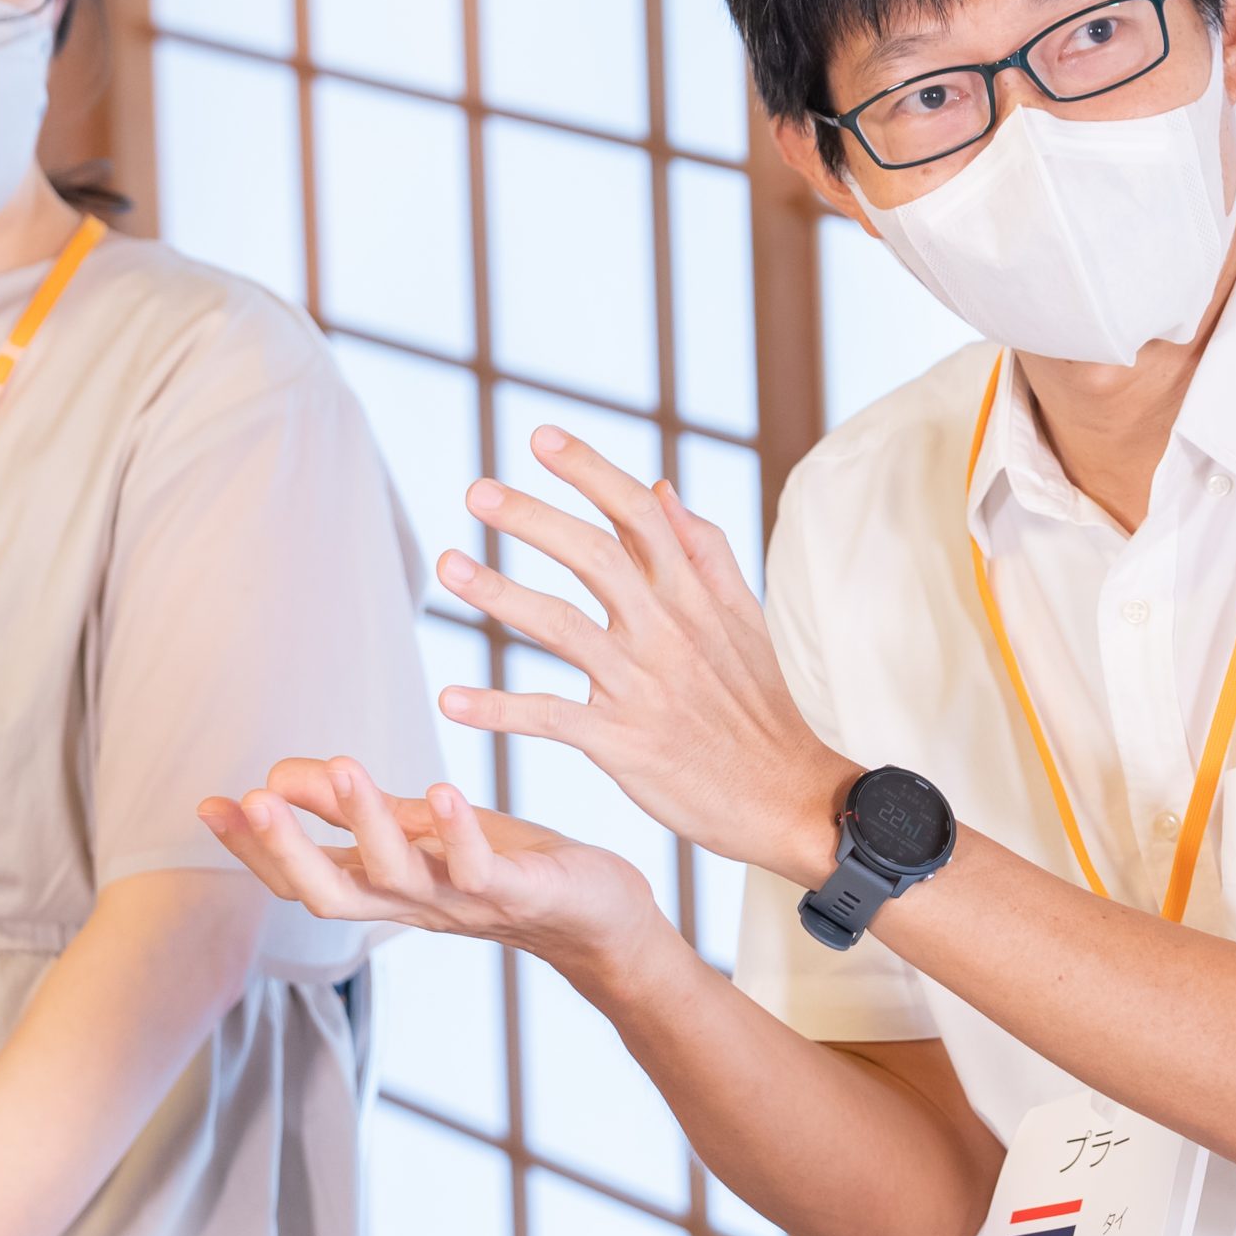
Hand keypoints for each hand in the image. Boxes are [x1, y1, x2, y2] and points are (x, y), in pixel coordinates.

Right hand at [202, 758, 663, 976]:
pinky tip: (442, 790)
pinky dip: (458, 832)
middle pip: (330, 894)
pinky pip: (479, 869)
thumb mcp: (419, 830)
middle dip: (286, 849)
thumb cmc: (501, 864)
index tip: (208, 806)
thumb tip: (277, 775)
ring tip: (340, 769)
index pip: (301, 880)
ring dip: (365, 823)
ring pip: (398, 876)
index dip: (253, 850)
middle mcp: (412, 905)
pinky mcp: (517, 892)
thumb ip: (354, 811)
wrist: (598, 914)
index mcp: (383, 891)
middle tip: (249, 800)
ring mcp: (462, 902)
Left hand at [434, 425, 855, 888]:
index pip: (640, 514)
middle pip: (593, 554)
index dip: (589, 471)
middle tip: (476, 491)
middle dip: (532, 518)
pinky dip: (498, 709)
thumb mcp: (746, 617)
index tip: (540, 437)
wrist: (788, 798)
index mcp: (693, 596)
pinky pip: (549, 717)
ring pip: (561, 626)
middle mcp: (666, 630)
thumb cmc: (762, 707)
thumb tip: (661, 487)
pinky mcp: (622, 741)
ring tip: (447, 566)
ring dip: (499, 594)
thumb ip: (705, 549)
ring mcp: (642, 685)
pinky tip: (451, 700)